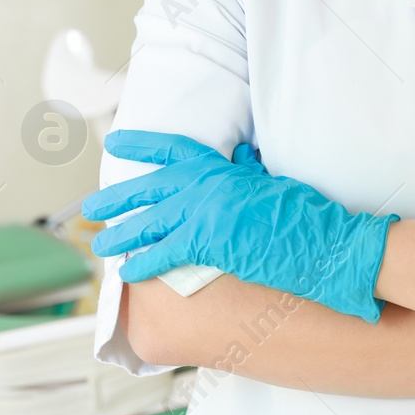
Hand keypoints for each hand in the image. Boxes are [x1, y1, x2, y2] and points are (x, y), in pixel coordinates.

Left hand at [83, 130, 400, 322]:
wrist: (323, 241)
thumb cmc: (304, 215)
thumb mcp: (272, 182)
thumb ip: (248, 172)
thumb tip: (243, 156)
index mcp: (222, 167)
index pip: (173, 148)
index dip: (142, 143)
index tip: (116, 143)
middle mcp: (207, 184)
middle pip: (149, 187)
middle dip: (118, 197)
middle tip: (91, 206)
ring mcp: (206, 211)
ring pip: (149, 221)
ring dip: (121, 233)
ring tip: (99, 244)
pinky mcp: (209, 241)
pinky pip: (164, 252)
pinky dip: (143, 263)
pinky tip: (126, 272)